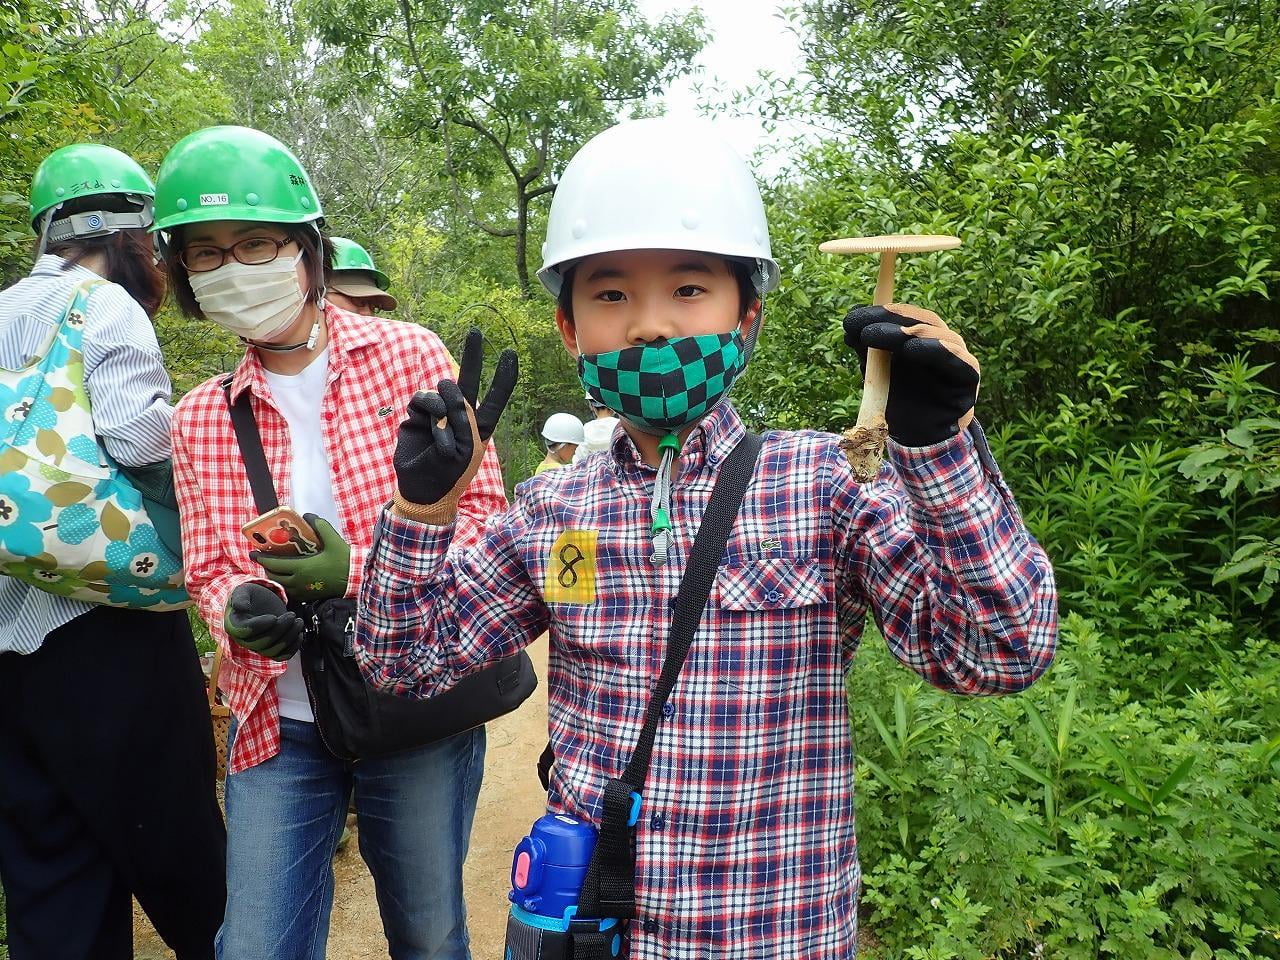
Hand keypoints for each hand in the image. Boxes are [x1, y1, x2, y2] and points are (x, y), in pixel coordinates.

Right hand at [223, 582, 302, 660]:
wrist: (260, 602)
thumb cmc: (250, 596)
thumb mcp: (243, 590)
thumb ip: (240, 597)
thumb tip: (241, 607)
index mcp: (234, 625)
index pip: (245, 632)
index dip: (260, 626)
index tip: (273, 617)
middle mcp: (244, 640)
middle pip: (261, 643)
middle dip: (279, 630)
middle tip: (292, 615)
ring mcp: (258, 646)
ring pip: (272, 651)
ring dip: (289, 638)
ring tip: (299, 621)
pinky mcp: (271, 648)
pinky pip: (281, 656)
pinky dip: (292, 648)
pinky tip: (300, 634)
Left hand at [252, 514, 349, 601]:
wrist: (356, 578)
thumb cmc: (344, 560)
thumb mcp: (333, 539)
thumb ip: (319, 525)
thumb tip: (307, 515)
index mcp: (301, 567)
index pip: (274, 563)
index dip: (261, 558)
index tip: (253, 553)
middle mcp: (299, 581)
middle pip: (274, 576)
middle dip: (266, 568)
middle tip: (264, 559)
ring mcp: (303, 590)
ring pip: (281, 586)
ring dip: (274, 578)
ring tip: (274, 569)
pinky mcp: (309, 596)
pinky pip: (290, 593)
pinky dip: (284, 587)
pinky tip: (287, 581)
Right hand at [393, 327, 517, 518]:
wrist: (422, 487)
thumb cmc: (450, 474)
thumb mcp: (465, 451)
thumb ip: (462, 421)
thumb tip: (448, 396)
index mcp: (479, 424)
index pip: (495, 397)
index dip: (503, 376)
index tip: (511, 353)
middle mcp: (460, 413)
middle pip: (469, 378)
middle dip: (473, 355)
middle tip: (476, 331)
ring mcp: (438, 411)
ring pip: (444, 388)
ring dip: (446, 408)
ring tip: (442, 432)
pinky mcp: (417, 413)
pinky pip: (424, 398)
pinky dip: (429, 412)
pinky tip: (430, 430)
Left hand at [843, 304, 979, 445]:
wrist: (919, 439)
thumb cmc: (900, 403)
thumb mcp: (877, 374)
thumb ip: (868, 351)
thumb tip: (849, 327)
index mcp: (922, 338)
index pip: (904, 316)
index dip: (879, 313)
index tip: (852, 319)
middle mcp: (943, 342)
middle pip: (922, 321)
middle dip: (891, 320)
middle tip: (864, 327)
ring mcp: (959, 357)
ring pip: (940, 335)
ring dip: (908, 333)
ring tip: (878, 336)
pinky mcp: (969, 376)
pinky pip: (957, 359)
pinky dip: (936, 350)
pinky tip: (912, 348)